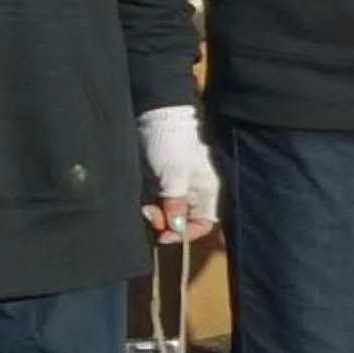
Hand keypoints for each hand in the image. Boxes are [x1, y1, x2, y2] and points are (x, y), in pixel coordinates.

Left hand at [136, 106, 220, 242]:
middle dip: (165, 221)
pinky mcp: (166, 183)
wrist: (157, 117)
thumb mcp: (172, 178)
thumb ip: (175, 205)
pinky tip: (144, 195)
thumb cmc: (170, 145)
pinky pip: (159, 201)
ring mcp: (180, 188)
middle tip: (149, 212)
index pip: (203, 224)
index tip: (163, 235)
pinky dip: (150, 202)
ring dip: (155, 212)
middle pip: (183, 221)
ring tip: (145, 203)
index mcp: (208, 192)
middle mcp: (197, 193)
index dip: (184, 233)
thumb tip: (176, 229)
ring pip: (168, 213)